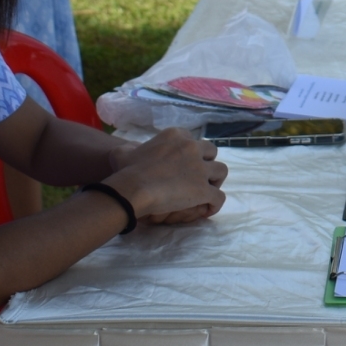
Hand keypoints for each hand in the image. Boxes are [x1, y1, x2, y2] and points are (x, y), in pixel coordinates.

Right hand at [103, 128, 226, 222]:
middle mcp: (191, 148)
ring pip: (221, 171)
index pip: (193, 140)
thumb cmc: (126, 170)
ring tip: (207, 192)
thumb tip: (131, 149)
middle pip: (211, 152)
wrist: (133, 188)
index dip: (191, 153)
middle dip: (208, 163)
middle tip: (199, 177)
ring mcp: (200, 168)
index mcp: (176, 136)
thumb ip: (131, 148)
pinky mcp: (203, 189)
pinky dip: (215, 204)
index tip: (185, 164)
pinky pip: (219, 196)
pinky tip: (207, 210)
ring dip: (216, 181)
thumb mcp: (124, 152)